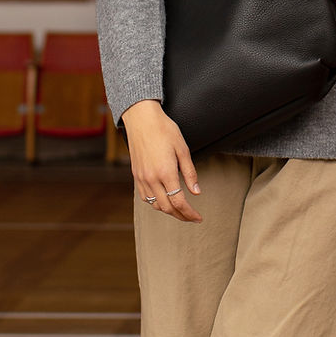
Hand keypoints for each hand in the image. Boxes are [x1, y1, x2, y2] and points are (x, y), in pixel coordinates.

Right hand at [122, 99, 201, 222]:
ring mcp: (142, 178)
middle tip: (192, 217)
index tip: (198, 218)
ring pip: (155, 205)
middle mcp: (152, 178)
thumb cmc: (164, 130)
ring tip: (180, 210)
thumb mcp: (182, 149)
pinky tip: (163, 200)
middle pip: (167, 208)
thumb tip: (196, 192)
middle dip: (181, 216)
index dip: (190, 213)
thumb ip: (190, 173)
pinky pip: (145, 197)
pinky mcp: (136, 175)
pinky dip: (155, 203)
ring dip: (168, 211)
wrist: (142, 118)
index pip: (179, 202)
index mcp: (166, 172)